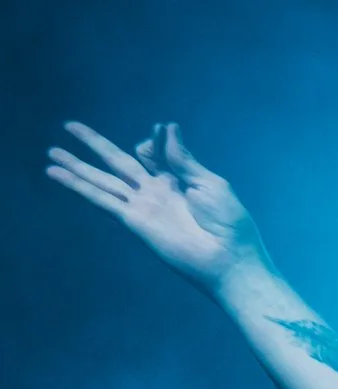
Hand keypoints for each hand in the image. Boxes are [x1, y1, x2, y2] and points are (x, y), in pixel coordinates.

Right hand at [46, 121, 268, 292]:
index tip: (161, 132)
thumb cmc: (230, 224)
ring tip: (51, 152)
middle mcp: (156, 191)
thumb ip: (182, 158)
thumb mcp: (210, 183)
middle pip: (117, 161)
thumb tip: (166, 125)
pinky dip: (78, 186)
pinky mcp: (134, 221)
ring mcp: (143, 206)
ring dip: (76, 165)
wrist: (230, 259)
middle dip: (94, 143)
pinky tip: (56, 174)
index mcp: (179, 179)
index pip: (153, 151)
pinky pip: (101, 200)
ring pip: (102, 179)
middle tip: (69, 126)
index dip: (154, 140)